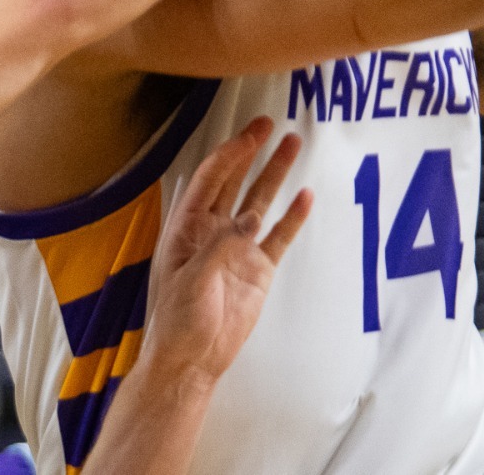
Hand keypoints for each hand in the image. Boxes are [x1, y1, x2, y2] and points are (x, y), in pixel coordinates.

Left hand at [141, 117, 311, 383]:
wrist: (193, 360)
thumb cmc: (178, 319)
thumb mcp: (191, 280)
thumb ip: (220, 246)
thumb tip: (251, 218)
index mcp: (187, 227)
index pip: (210, 179)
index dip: (229, 154)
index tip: (250, 135)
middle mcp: (213, 230)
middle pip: (235, 180)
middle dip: (251, 150)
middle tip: (268, 123)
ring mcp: (238, 247)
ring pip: (260, 200)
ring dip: (275, 173)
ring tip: (293, 143)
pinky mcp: (258, 268)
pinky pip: (279, 236)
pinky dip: (292, 217)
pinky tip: (305, 196)